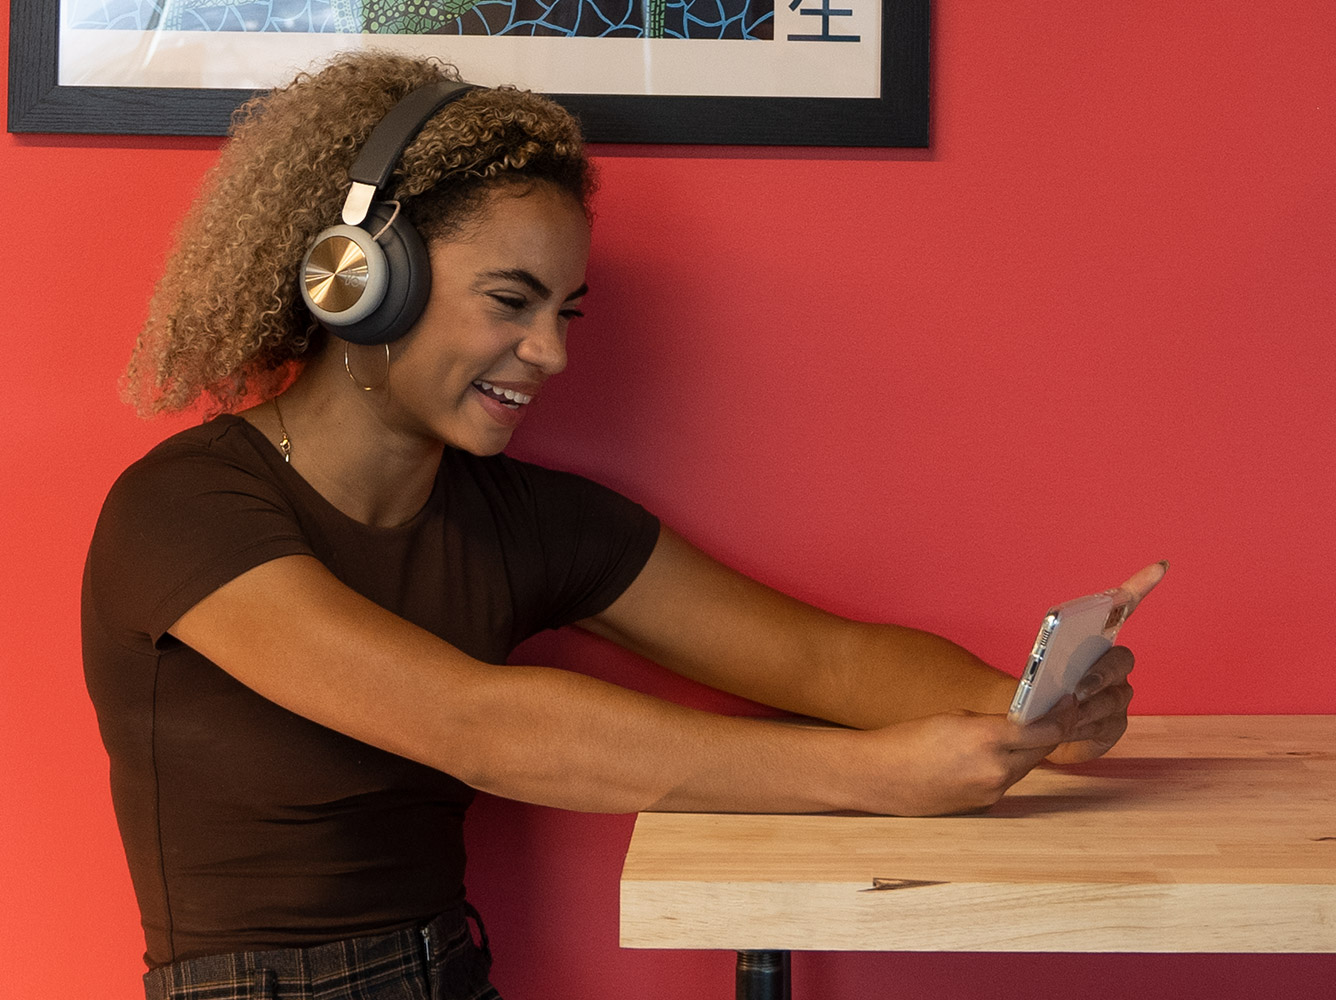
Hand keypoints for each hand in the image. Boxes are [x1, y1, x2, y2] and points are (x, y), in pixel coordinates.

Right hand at [865, 703, 1077, 814]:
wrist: (880, 777)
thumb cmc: (910, 740)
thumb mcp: (955, 717)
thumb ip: (993, 721)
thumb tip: (1021, 721)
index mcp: (987, 739)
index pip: (1044, 729)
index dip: (1062, 714)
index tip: (1069, 702)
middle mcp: (996, 769)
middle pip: (1041, 749)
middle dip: (1050, 731)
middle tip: (1056, 713)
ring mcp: (991, 792)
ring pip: (1026, 766)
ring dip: (1029, 749)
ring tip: (1025, 732)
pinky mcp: (984, 805)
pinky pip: (1006, 781)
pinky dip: (1008, 766)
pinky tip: (995, 756)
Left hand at [1044, 561, 1167, 764]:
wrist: (1032, 731)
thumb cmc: (1037, 693)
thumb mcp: (1035, 673)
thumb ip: (1049, 667)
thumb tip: (1065, 681)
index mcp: (1094, 643)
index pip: (1122, 611)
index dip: (1141, 587)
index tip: (1159, 566)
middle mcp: (1113, 667)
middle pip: (1120, 661)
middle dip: (1101, 674)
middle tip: (1078, 689)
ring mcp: (1117, 696)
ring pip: (1113, 698)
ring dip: (1087, 709)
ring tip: (1063, 717)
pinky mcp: (1113, 726)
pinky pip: (1107, 725)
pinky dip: (1085, 730)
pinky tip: (1067, 732)